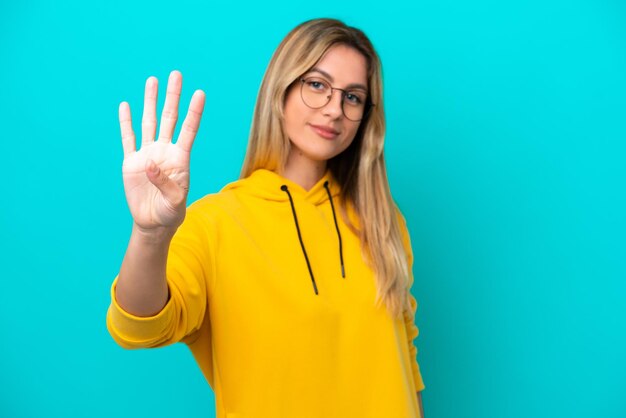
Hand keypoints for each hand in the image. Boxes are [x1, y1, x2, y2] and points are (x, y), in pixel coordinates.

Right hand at [118, 70, 204, 232]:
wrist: (153, 223)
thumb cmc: (171, 212)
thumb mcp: (175, 201)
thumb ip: (166, 183)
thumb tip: (150, 164)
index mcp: (181, 158)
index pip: (189, 129)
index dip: (194, 112)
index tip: (200, 93)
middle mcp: (165, 151)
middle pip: (170, 118)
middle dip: (173, 96)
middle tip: (176, 74)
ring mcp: (148, 154)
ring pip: (149, 122)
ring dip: (150, 101)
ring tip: (152, 80)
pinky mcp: (131, 162)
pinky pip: (128, 138)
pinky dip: (126, 122)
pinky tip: (126, 106)